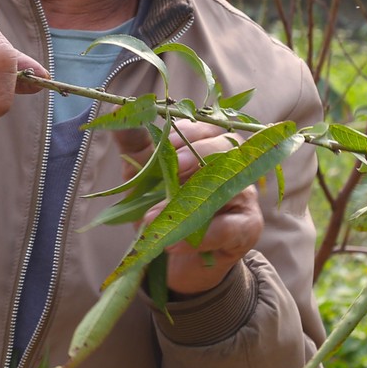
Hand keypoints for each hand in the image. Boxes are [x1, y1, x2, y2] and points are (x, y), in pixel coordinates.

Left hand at [118, 120, 262, 296]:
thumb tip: (119, 109)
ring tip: (155, 214)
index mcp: (209, 144)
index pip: (207, 125)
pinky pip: (229, 227)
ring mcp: (245, 194)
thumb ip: (135, 141)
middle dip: (200, 151)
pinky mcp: (248, 227)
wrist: (176, 257)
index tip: (165, 144)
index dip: (188, 131)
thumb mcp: (143, 173)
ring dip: (193, 197)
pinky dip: (200, 236)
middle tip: (175, 165)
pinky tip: (173, 242)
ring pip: (231, 183)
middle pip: (228, 145)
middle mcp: (233, 164)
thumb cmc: (163, 206)